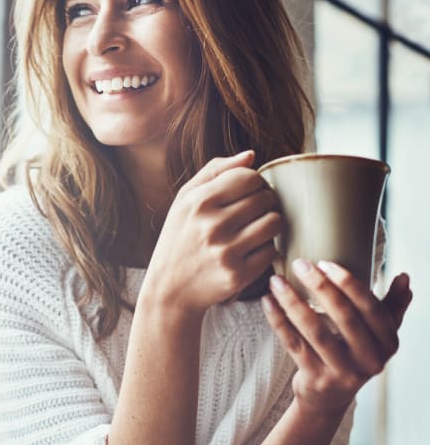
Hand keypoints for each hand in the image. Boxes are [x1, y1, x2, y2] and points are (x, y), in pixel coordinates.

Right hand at [144, 150, 280, 316]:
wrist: (170, 289)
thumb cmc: (179, 238)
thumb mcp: (184, 200)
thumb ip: (215, 171)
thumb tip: (250, 155)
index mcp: (199, 202)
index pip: (249, 177)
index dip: (254, 182)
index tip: (248, 192)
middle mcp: (212, 226)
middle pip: (265, 198)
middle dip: (264, 202)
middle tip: (253, 212)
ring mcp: (226, 252)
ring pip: (274, 223)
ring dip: (270, 224)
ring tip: (255, 228)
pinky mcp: (238, 275)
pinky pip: (271, 250)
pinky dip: (265, 249)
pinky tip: (249, 250)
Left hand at [262, 260, 411, 416]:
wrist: (329, 398)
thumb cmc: (354, 354)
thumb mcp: (378, 334)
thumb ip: (392, 306)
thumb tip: (405, 277)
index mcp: (387, 343)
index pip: (371, 308)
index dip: (349, 284)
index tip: (326, 263)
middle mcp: (370, 360)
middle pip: (344, 317)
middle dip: (320, 287)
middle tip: (300, 264)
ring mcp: (342, 373)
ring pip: (315, 331)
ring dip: (293, 302)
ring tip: (276, 281)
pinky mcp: (316, 379)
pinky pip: (294, 344)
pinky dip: (278, 321)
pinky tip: (268, 301)